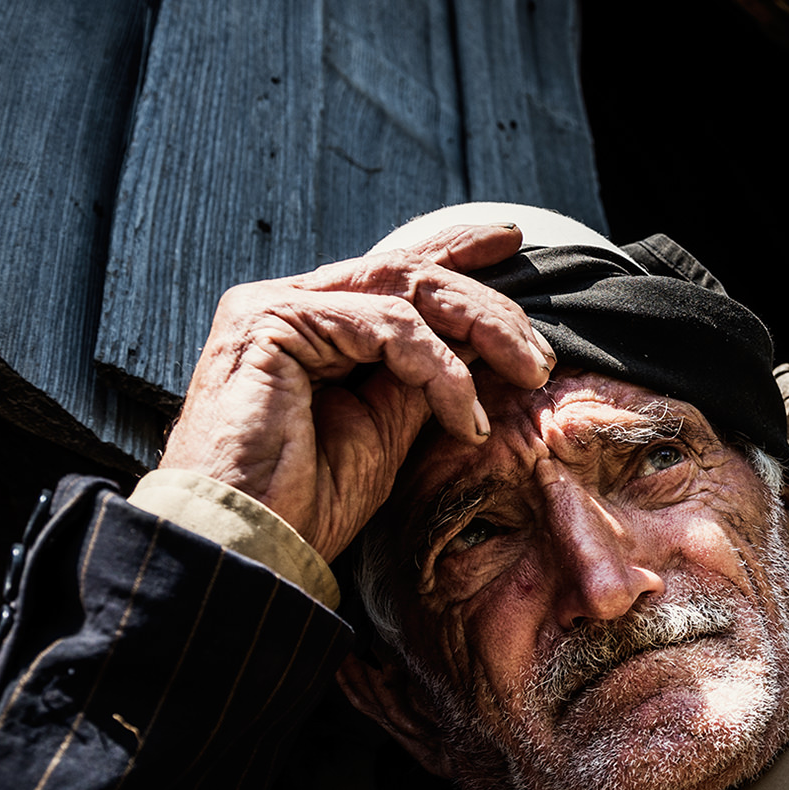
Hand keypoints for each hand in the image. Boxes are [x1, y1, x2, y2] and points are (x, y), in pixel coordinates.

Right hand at [158, 224, 554, 560]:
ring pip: (406, 288)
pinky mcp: (271, 322)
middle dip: (489, 308)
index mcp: (315, 325)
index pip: (393, 271)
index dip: (454, 251)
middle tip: (540, 357)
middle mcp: (290, 303)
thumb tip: (480, 343)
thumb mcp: (386, 428)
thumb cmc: (306, 501)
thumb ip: (423, 376)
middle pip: (410, 274)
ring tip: (525, 378)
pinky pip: (386, 326)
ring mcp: (275, 307)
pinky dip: (439, 369)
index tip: (510, 244)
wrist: (248, 545)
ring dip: (481, 332)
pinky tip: (464, 415)